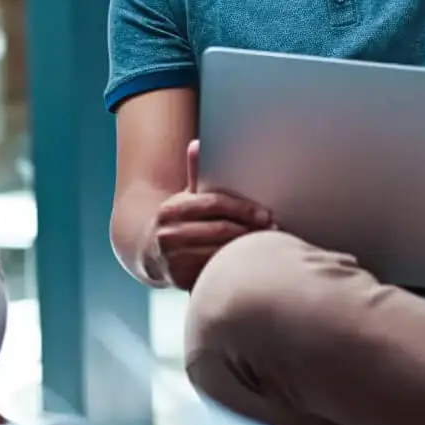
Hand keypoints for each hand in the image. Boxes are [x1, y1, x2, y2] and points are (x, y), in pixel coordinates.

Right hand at [151, 140, 274, 290]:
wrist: (151, 252)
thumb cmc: (179, 221)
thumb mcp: (185, 200)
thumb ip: (195, 175)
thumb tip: (197, 145)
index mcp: (172, 209)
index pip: (214, 204)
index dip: (243, 208)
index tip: (266, 214)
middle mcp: (168, 234)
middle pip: (221, 230)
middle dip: (250, 229)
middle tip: (272, 228)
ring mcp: (174, 259)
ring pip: (221, 252)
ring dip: (247, 248)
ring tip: (266, 243)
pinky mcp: (181, 279)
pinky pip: (216, 271)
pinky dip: (235, 265)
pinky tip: (250, 260)